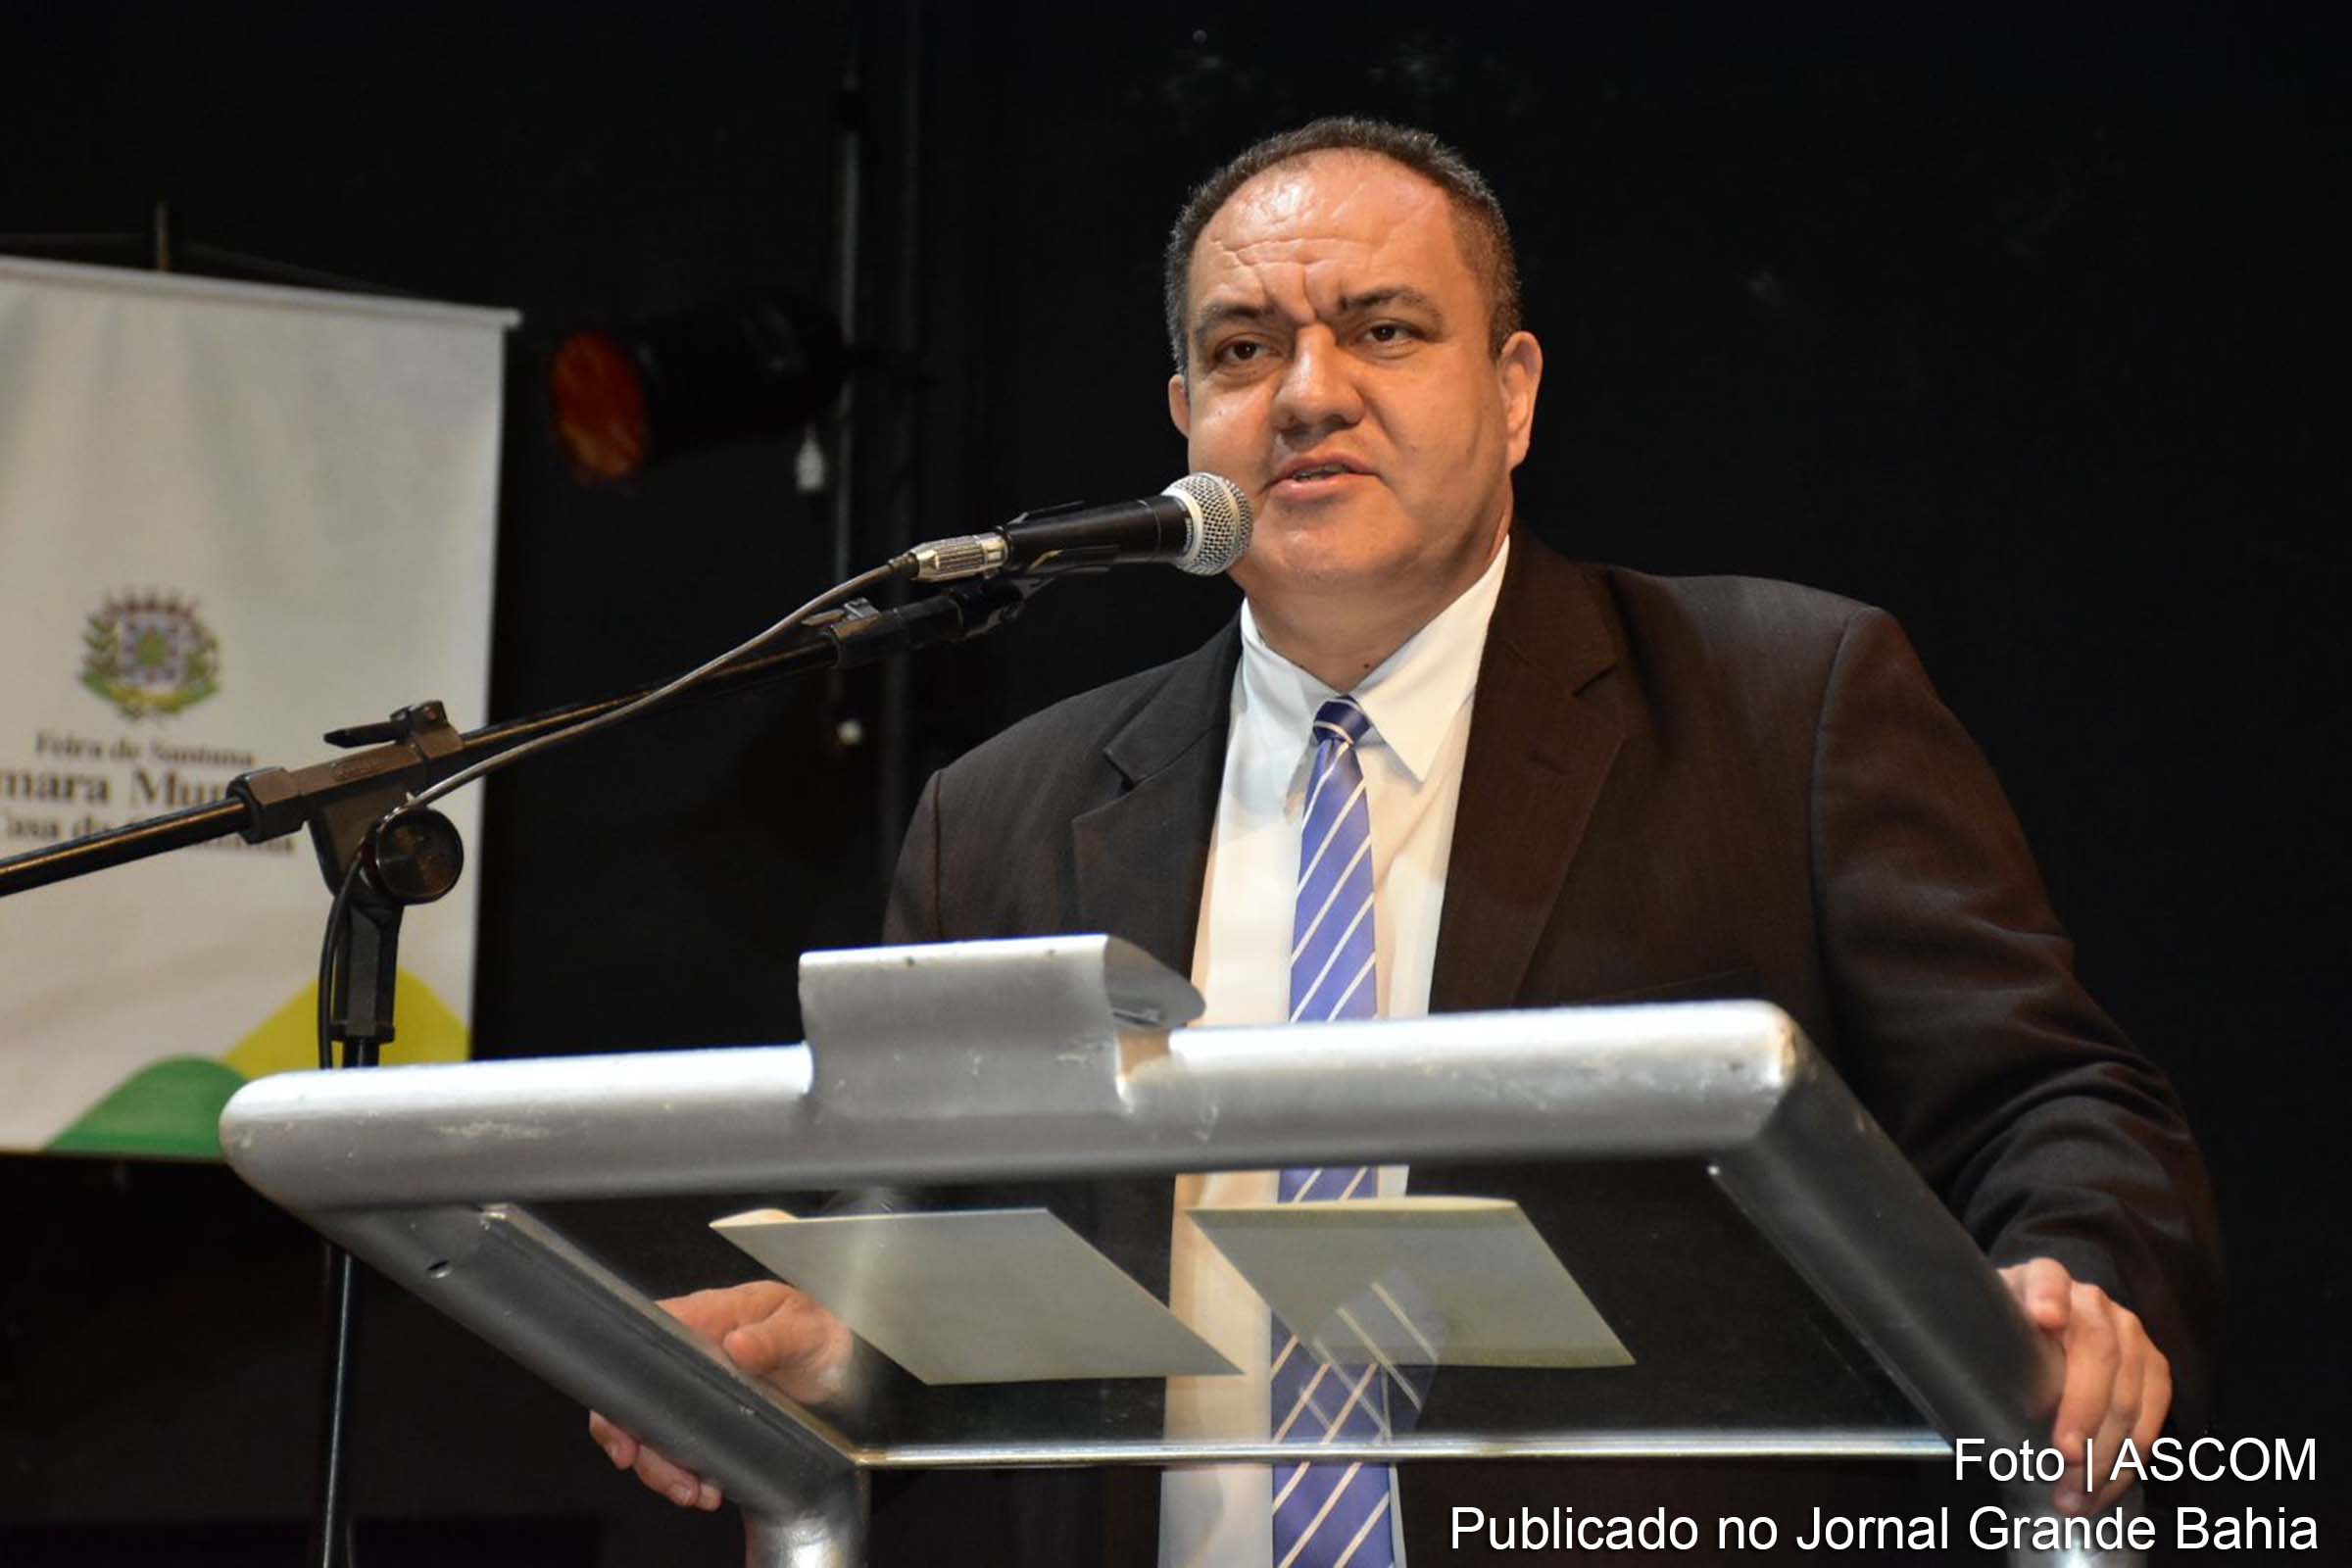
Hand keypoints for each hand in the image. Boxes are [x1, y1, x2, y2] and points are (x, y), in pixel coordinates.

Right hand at [587, 1279, 855, 1510]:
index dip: (623, 1386)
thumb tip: (737, 1344)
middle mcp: (692, 1355)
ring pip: (653, 1432)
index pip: (644, 1343)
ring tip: (696, 1492)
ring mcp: (697, 1391)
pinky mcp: (710, 1421)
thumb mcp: (803, 1328)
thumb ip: (773, 1337)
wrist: (846, 1364)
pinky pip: (680, 1449)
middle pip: (637, 1398)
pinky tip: (708, 1490)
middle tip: (672, 1477)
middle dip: (641, 1444)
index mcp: (706, 1317)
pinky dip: (686, 1475)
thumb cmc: (818, 1331)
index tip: (626, 1428)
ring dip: (665, 1469)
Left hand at [1999, 1258, 2170, 1515]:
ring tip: (2077, 1494)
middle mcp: (2092, 1301)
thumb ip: (1977, 1340)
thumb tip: (1949, 1381)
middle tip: (2065, 1457)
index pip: (2047, 1280)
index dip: (2048, 1298)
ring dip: (2107, 1452)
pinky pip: (2153, 1413)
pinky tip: (2106, 1487)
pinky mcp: (2153, 1365)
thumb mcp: (1986, 1326)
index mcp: (2042, 1280)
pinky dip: (2131, 1457)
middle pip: (2098, 1352)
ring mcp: (2129, 1332)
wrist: (2049, 1323)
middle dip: (2084, 1410)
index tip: (2044, 1319)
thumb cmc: (2008, 1334)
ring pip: (2129, 1392)